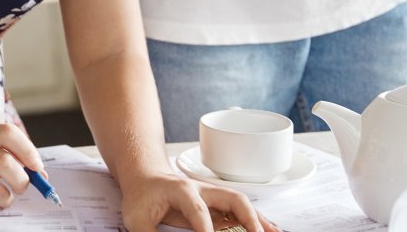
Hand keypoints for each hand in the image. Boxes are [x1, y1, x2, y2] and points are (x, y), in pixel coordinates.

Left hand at [120, 172, 279, 231]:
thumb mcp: (136, 218)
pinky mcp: (218, 206)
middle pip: (231, 198)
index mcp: (181, 190)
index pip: (197, 210)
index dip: (205, 228)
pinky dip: (257, 222)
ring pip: (242, 204)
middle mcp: (202, 190)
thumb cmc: (142, 197)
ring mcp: (213, 197)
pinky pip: (241, 213)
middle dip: (247, 218)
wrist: (145, 180)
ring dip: (259, 220)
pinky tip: (270, 230)